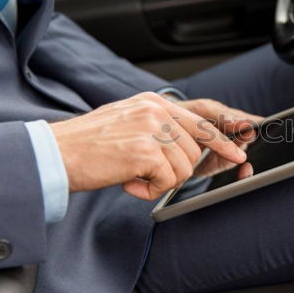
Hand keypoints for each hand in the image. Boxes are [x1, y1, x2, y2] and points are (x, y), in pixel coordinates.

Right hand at [49, 92, 247, 200]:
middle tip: (146, 172)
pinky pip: (168, 181)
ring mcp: (152, 128)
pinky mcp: (146, 149)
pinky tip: (128, 181)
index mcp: (154, 103)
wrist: (56, 154)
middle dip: (176, 170)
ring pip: (184, 168)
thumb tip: (189, 147)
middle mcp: (156, 110)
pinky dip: (149, 189)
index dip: (222, 140)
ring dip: (160, 181)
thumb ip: (159, 128)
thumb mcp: (129, 123)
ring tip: (132, 174)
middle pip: (195, 151)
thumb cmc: (89, 145)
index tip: (238, 153)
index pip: (201, 120)